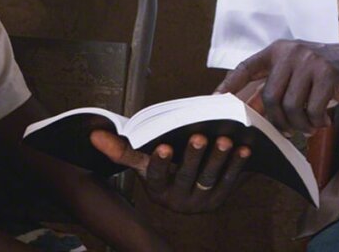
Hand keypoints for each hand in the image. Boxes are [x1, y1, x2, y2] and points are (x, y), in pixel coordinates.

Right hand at [90, 130, 250, 213]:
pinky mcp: (218, 199)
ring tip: (225, 140)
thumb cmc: (162, 165)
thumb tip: (94, 135)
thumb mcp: (142, 161)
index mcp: (156, 190)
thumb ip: (122, 149)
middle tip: (199, 136)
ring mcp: (199, 203)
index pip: (156, 176)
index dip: (159, 162)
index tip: (163, 146)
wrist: (185, 185)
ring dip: (219, 160)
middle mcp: (176, 201)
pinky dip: (238, 165)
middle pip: (186, 177)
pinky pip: (230, 182)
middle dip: (193, 156)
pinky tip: (244, 149)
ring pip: (210, 180)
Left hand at [215, 39, 338, 134]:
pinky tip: (323, 122)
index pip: (246, 67)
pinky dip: (317, 121)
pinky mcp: (327, 73)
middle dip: (278, 121)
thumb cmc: (325, 72)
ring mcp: (308, 61)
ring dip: (300, 124)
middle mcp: (290, 52)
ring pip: (291, 106)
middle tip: (288, 131)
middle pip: (270, 97)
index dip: (229, 84)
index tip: (215, 100)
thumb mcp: (296, 71)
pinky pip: (312, 109)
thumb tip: (248, 108)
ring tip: (309, 127)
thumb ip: (274, 85)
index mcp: (277, 51)